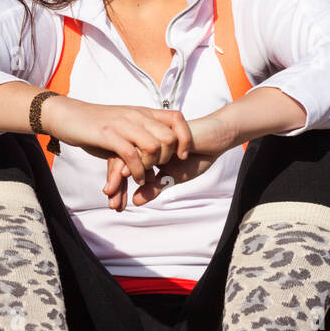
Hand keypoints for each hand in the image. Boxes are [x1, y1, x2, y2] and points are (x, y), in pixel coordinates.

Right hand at [42, 98, 192, 206]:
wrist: (67, 116)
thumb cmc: (97, 126)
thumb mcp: (124, 129)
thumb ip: (140, 142)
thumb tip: (156, 165)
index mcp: (143, 113)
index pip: (177, 118)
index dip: (185, 138)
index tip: (181, 155)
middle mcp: (137, 116)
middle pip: (169, 136)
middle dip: (168, 158)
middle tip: (158, 170)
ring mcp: (123, 124)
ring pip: (153, 146)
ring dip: (152, 166)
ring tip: (145, 176)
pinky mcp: (108, 135)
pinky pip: (131, 155)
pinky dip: (137, 171)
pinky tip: (134, 179)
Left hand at [101, 112, 233, 209]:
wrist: (215, 138)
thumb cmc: (195, 156)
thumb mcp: (172, 177)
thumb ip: (154, 187)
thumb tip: (135, 201)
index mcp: (143, 151)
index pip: (123, 166)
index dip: (118, 185)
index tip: (113, 204)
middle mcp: (145, 139)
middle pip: (123, 158)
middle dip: (118, 182)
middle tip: (114, 202)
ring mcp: (155, 131)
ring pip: (137, 151)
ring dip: (138, 169)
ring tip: (140, 185)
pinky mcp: (168, 126)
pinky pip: (155, 142)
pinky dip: (154, 158)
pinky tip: (154, 170)